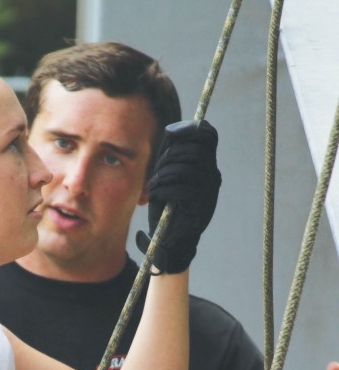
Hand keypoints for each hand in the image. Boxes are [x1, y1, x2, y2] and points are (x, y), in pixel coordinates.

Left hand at [136, 119, 221, 273]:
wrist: (172, 240)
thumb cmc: (167, 205)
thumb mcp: (168, 175)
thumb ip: (171, 153)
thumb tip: (171, 129)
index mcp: (208, 166)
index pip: (208, 136)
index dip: (190, 130)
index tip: (170, 135)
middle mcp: (213, 176)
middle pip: (192, 150)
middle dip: (168, 157)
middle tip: (157, 171)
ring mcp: (209, 191)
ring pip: (183, 168)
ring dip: (163, 175)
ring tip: (155, 185)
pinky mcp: (200, 205)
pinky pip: (180, 188)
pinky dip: (162, 189)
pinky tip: (156, 196)